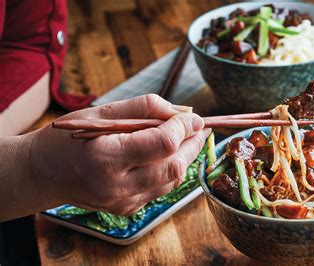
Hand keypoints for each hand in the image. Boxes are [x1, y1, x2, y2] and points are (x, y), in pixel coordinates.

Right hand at [26, 95, 209, 215]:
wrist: (42, 173)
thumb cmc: (69, 138)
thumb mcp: (102, 112)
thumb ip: (145, 108)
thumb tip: (184, 113)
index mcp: (106, 158)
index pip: (163, 144)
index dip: (184, 127)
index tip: (193, 116)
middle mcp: (117, 186)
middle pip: (175, 166)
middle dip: (193, 144)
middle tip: (199, 127)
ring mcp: (123, 202)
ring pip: (172, 180)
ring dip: (185, 157)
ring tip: (186, 138)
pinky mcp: (128, 208)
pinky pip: (161, 188)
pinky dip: (170, 169)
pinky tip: (165, 155)